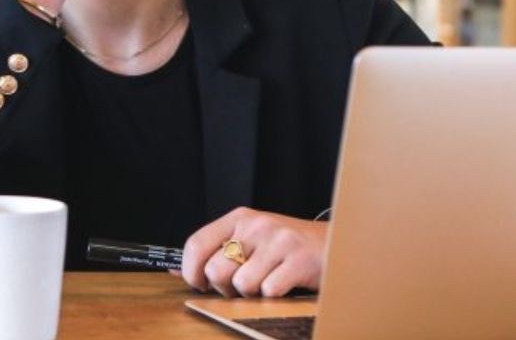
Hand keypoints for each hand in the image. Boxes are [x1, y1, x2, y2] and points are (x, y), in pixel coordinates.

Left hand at [177, 207, 326, 297]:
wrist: (339, 243)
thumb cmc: (289, 247)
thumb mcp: (252, 240)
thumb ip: (217, 252)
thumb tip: (177, 271)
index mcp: (240, 218)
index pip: (197, 243)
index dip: (191, 271)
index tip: (200, 284)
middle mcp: (257, 225)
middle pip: (216, 269)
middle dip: (225, 288)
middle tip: (243, 286)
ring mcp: (278, 241)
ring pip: (241, 284)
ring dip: (252, 294)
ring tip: (267, 283)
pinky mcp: (299, 260)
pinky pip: (269, 291)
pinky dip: (274, 297)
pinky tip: (285, 284)